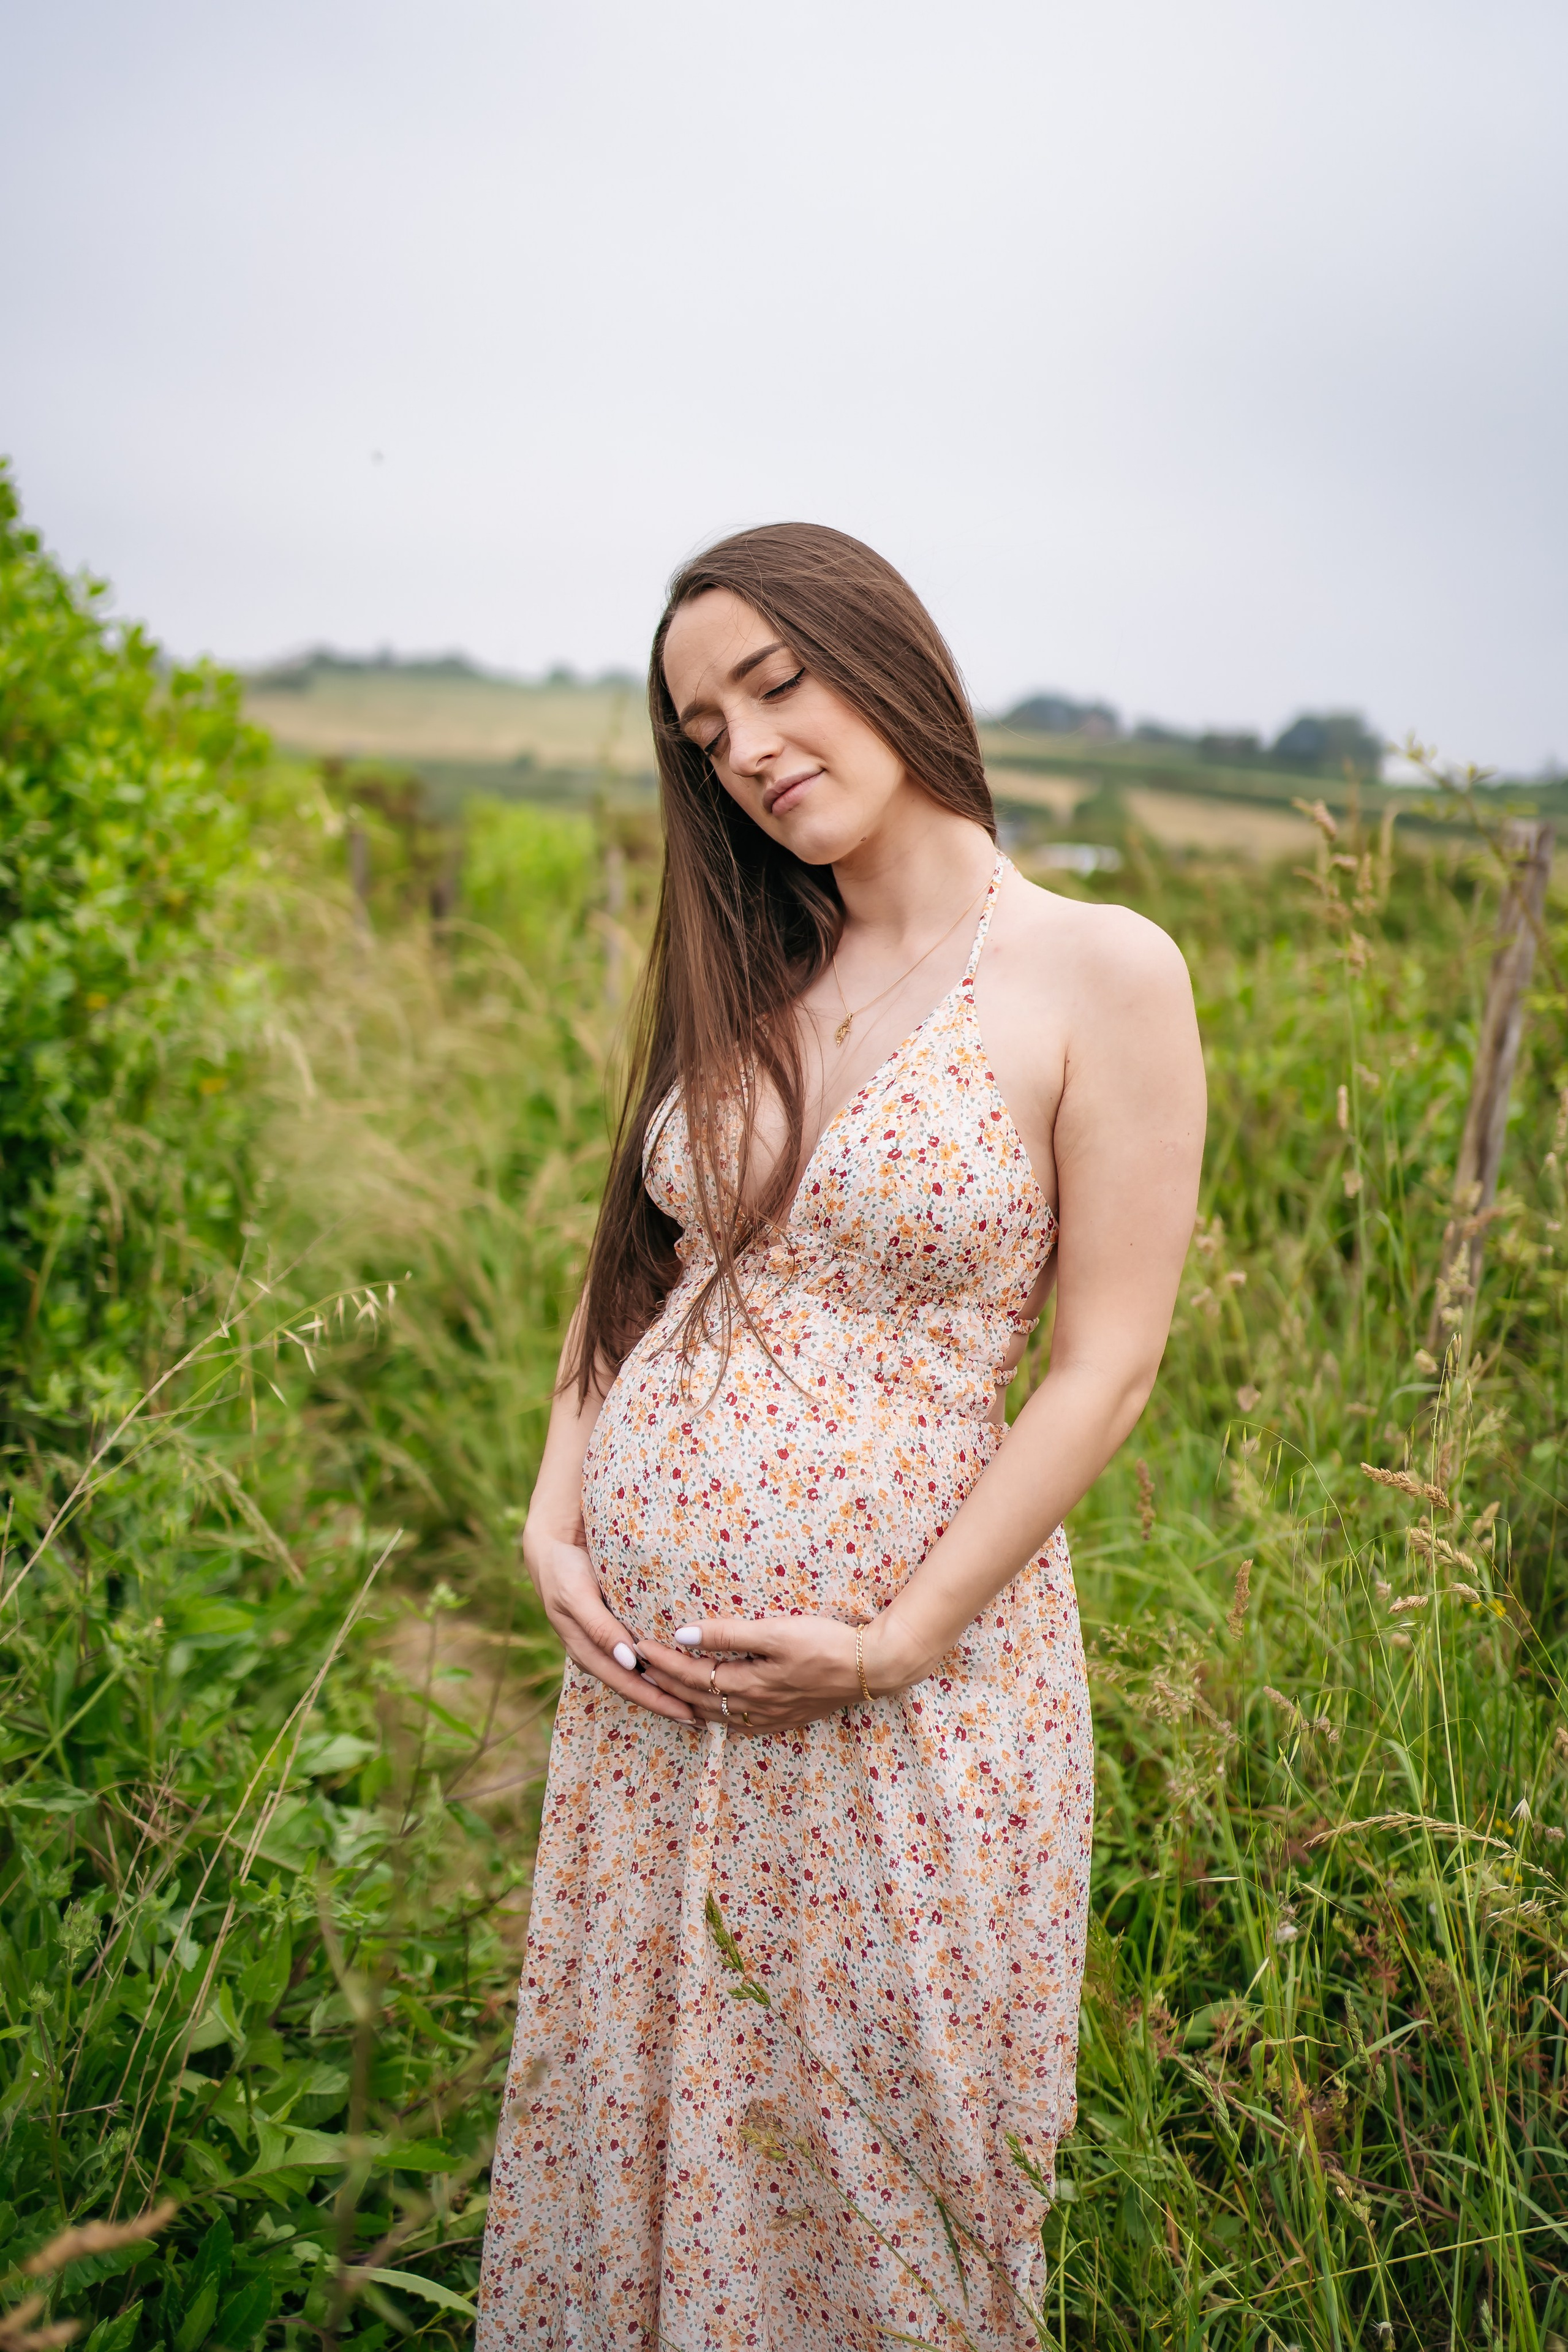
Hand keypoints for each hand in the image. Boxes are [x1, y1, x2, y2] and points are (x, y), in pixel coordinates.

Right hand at [523, 1523, 695, 1724]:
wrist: (551, 1549)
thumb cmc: (564, 1572)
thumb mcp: (577, 1597)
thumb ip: (599, 1628)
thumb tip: (627, 1661)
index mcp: (586, 1653)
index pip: (627, 1685)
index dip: (657, 1701)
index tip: (686, 1713)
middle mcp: (599, 1654)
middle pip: (636, 1687)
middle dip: (667, 1703)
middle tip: (702, 1717)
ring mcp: (606, 1644)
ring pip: (639, 1675)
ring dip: (666, 1689)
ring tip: (696, 1700)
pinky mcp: (614, 1631)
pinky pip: (640, 1656)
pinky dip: (660, 1666)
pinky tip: (679, 1668)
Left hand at [636, 1611, 929, 1733]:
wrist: (872, 1668)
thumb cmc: (825, 1642)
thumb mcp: (775, 1631)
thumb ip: (728, 1634)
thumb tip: (683, 1634)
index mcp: (748, 1684)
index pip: (692, 1675)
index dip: (663, 1661)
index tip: (639, 1646)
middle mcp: (754, 1707)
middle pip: (696, 1699)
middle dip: (664, 1684)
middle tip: (637, 1670)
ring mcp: (770, 1717)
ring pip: (714, 1717)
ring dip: (683, 1704)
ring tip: (660, 1692)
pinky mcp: (785, 1718)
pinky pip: (738, 1726)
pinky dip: (714, 1720)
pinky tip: (707, 1716)